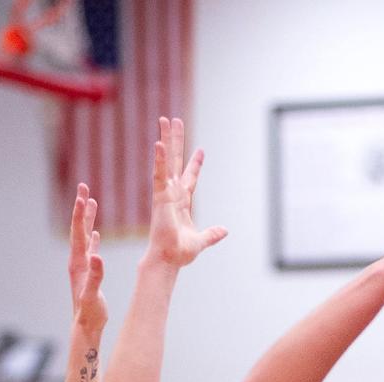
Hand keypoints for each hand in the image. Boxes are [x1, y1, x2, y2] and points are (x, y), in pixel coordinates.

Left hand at [68, 182, 107, 331]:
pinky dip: (91, 237)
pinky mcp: (87, 272)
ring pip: (84, 236)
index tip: (82, 195)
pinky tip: (95, 231)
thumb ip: (96, 277)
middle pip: (78, 229)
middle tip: (83, 187)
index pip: (78, 233)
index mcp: (78, 263)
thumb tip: (98, 257)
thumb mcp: (93, 295)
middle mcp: (77, 261)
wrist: (86, 326)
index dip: (80, 214)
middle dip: (81, 208)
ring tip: (90, 201)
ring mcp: (82, 266)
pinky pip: (89, 249)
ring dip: (87, 219)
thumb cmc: (90, 313)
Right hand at [148, 117, 227, 267]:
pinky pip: (159, 174)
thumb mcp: (201, 241)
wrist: (168, 260)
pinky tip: (160, 142)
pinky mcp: (159, 197)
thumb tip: (225, 230)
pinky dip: (159, 159)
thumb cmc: (179, 253)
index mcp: (182, 203)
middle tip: (175, 120)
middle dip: (175, 141)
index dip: (195, 164)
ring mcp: (165, 194)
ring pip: (165, 161)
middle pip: (174, 162)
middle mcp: (172, 194)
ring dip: (166, 140)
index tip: (201, 150)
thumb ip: (212, 234)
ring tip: (165, 119)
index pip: (190, 179)